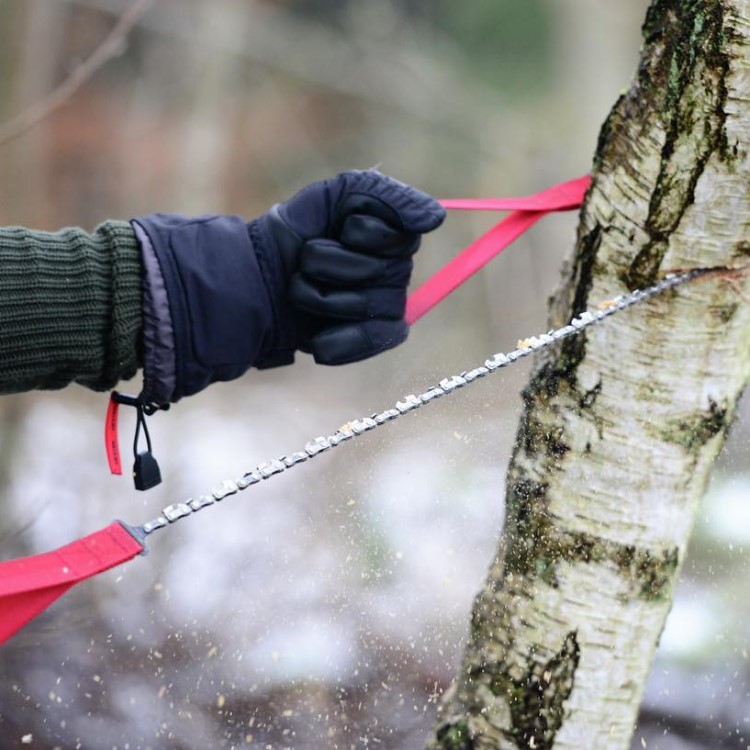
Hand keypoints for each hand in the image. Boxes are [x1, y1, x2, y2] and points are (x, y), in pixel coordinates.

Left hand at [255, 170, 445, 364]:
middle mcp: (397, 272)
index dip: (361, 232)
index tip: (339, 228)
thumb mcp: (339, 194)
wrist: (261, 276)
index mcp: (395, 237)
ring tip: (302, 290)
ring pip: (369, 304)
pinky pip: (373, 340)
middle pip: (382, 271)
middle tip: (308, 259)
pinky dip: (340, 340)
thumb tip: (437, 217)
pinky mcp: (373, 338)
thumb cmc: (301, 230)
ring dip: (320, 296)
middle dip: (332, 263)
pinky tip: (315, 335)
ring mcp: (387, 307)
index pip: (400, 236)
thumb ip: (388, 195)